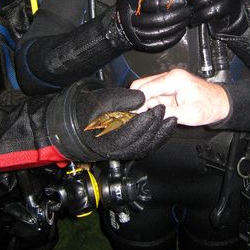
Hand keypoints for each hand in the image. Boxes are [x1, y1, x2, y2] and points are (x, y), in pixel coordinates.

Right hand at [48, 79, 176, 161]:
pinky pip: (144, 147)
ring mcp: (120, 151)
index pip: (128, 132)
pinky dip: (157, 138)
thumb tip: (141, 98)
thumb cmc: (88, 110)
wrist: (78, 123)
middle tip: (164, 110)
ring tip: (170, 118)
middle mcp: (112, 149)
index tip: (156, 107)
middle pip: (139, 141)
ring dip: (159, 133)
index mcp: (103, 137)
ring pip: (144, 146)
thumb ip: (122, 99)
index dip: (144, 120)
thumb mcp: (103, 99)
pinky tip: (165, 127)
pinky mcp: (127, 149)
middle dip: (154, 126)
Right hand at [115, 0, 191, 51]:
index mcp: (131, 4)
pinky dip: (174, 37)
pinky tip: (181, 30)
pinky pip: (162, 43)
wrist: (115, 28)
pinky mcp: (143, 46)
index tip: (182, 0)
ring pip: (163, 32)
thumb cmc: (128, 7)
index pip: (154, 3)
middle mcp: (133, 21)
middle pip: (161, 19)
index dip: (171, 2)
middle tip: (188, 10)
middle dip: (178, 15)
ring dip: (178, 25)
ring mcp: (137, 35)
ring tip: (186, 18)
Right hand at [130, 68, 229, 126]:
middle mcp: (170, 77)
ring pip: (146, 92)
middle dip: (136, 101)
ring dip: (142, 104)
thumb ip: (168, 113)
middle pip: (142, 86)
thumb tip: (150, 115)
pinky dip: (149, 105)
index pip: (146, 87)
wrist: (221, 104)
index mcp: (174, 79)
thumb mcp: (189, 114)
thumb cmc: (210, 106)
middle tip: (133, 117)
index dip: (136, 101)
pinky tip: (149, 115)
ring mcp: (168, 83)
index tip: (129, 113)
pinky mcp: (169, 89)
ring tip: (141, 118)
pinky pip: (153, 96)